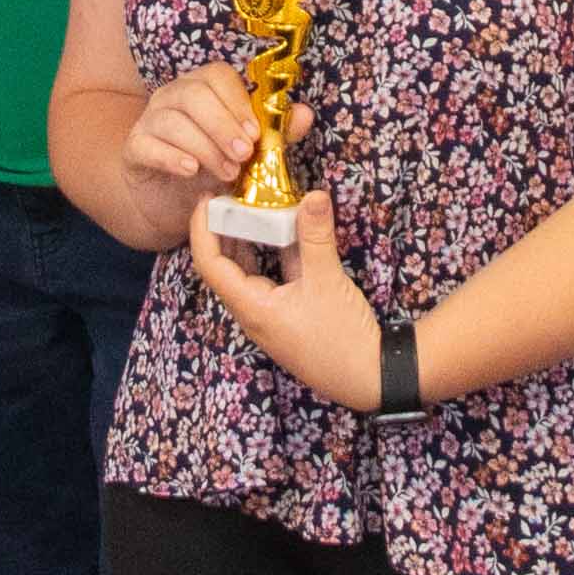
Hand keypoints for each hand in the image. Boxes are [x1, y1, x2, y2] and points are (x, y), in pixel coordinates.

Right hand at [123, 65, 303, 243]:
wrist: (170, 201)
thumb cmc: (212, 168)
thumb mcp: (247, 154)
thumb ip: (275, 134)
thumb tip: (305, 113)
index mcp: (202, 88)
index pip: (216, 75)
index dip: (237, 102)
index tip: (255, 134)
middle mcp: (172, 97)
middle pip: (193, 94)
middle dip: (223, 125)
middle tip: (244, 155)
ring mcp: (149, 120)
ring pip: (172, 120)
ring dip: (204, 147)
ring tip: (227, 173)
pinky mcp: (134, 148)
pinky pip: (147, 144)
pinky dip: (171, 156)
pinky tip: (190, 171)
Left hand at [186, 187, 383, 411]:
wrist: (371, 379)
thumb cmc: (344, 338)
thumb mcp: (329, 281)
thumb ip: (316, 237)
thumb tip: (313, 195)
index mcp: (252, 307)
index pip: (209, 264)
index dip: (202, 229)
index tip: (207, 199)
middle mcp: (253, 312)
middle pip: (223, 266)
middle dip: (221, 230)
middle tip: (228, 197)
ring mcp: (269, 315)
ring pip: (246, 272)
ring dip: (245, 240)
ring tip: (247, 207)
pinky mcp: (287, 315)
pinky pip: (268, 278)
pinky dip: (268, 254)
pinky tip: (278, 233)